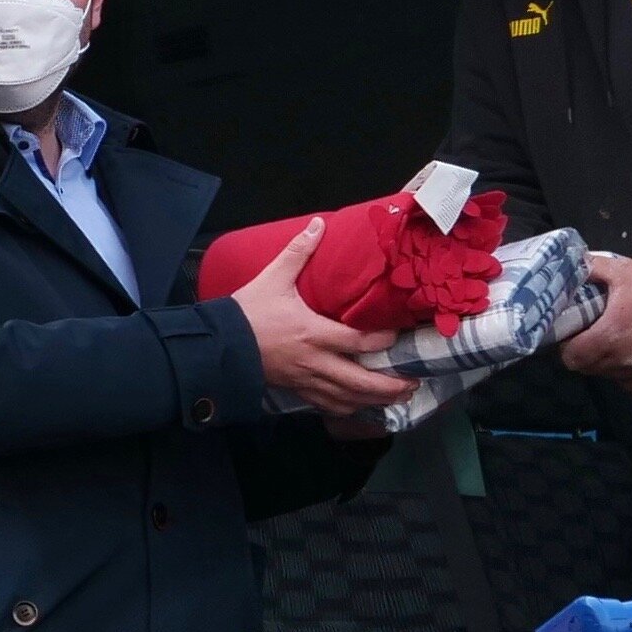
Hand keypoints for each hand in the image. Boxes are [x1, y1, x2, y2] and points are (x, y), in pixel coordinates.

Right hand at [227, 220, 414, 416]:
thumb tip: (319, 224)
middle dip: (390, 385)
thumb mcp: (273, 278)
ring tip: (397, 396)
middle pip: (360, 381)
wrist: (218, 345)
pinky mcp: (295, 390)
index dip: (384, 341)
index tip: (399, 337)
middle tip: (413, 382)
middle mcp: (314, 361)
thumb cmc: (248, 312)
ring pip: (347, 398)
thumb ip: (298, 252)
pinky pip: (326, 405)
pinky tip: (359, 404)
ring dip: (374, 400)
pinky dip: (347, 407)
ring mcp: (305, 380)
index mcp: (314, 333)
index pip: (359, 342)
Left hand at [560, 252, 631, 389]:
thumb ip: (594, 269)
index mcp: (611, 335)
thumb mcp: (627, 271)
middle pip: (585, 366)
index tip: (570, 333)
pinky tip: (626, 351)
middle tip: (586, 334)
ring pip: (604, 374)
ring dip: (601, 360)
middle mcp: (624, 358)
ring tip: (609, 339)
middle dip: (581, 352)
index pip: (570, 356)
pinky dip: (621, 370)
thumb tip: (573, 266)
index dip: (565, 345)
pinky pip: (625, 381)